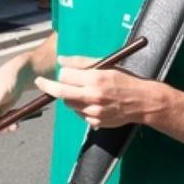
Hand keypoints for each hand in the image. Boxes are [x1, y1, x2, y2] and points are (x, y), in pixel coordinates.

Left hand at [33, 56, 161, 129]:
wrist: (143, 101)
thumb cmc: (125, 80)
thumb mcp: (106, 65)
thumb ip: (81, 62)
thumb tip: (61, 60)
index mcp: (95, 79)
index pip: (65, 76)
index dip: (61, 73)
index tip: (60, 72)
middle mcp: (93, 96)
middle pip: (60, 92)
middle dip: (49, 86)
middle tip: (40, 82)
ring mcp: (94, 112)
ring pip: (69, 104)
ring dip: (70, 97)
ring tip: (83, 91)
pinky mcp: (96, 122)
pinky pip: (79, 114)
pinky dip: (81, 107)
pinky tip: (93, 102)